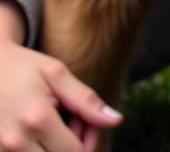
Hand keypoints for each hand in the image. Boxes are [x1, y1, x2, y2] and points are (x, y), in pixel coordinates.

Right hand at [0, 34, 121, 151]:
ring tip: (57, 124)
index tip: (88, 119)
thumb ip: (86, 100)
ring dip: (56, 148)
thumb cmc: (23, 67)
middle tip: (73, 120)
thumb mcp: (57, 74)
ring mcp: (2, 151)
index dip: (90, 139)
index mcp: (37, 119)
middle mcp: (16, 143)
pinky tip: (41, 132)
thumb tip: (116, 121)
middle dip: (75, 145)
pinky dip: (39, 150)